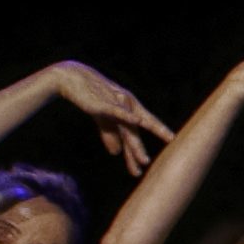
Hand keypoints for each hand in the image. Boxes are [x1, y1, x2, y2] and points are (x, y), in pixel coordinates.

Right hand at [47, 62, 174, 176]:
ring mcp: (117, 104)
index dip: (157, 133)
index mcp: (128, 110)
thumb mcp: (101, 118)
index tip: (170, 143)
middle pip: (134, 133)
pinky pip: (117, 110)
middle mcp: (127, 106)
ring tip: (143, 160)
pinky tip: (137, 120)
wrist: (74, 79)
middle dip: (139, 150)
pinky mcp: (104, 102)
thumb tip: (117, 153)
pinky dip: (127, 115)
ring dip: (136, 146)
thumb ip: (110, 134)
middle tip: (147, 164)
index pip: (141, 128)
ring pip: (128, 128)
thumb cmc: (90, 97)